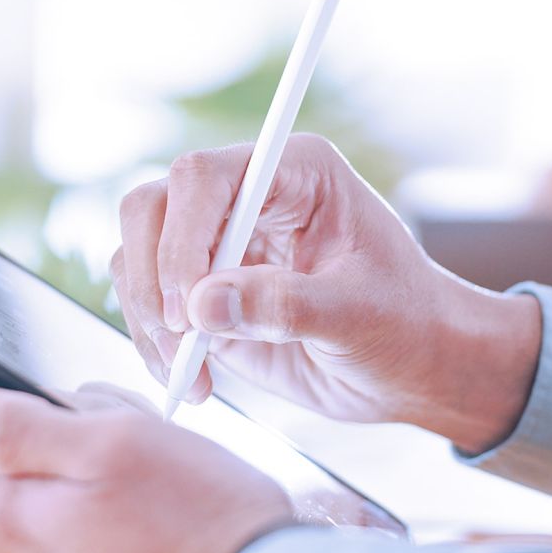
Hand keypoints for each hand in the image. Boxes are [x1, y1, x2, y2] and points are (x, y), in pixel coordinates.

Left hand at [0, 384, 293, 552]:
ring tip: (160, 496)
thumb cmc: (201, 528)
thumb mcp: (112, 442)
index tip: (50, 394)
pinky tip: (164, 536)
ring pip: (56, 519)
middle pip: (16, 476)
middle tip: (136, 444)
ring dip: (95, 496)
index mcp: (2, 519)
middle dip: (67, 448)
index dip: (3, 397)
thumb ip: (16, 426)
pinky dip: (117, 543)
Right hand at [111, 133, 540, 452]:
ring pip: (135, 253)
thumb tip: (202, 305)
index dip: (182, 238)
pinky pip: (147, 303)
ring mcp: (218, 242)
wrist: (415, 367)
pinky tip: (192, 380)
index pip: (204, 177)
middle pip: (152, 206)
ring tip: (188, 372)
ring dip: (148, 318)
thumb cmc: (407, 325)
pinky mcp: (203, 291)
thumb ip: (286, 307)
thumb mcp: (360, 316)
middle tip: (179, 341)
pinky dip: (153, 344)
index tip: (188, 306)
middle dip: (151, 278)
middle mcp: (247, 197)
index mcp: (295, 172)